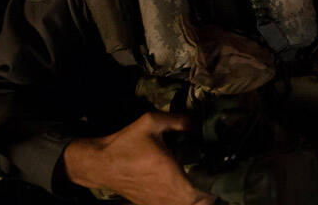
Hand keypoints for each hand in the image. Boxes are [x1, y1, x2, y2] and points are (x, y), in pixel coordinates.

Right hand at [62, 111, 214, 204]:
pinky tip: (184, 189)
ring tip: (202, 185)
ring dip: (195, 200)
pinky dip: (181, 202)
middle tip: (213, 179)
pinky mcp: (148, 204)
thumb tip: (195, 123)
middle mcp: (164, 191)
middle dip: (207, 195)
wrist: (99, 163)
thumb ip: (177, 120)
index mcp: (168, 172)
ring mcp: (156, 201)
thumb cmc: (125, 143)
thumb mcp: (150, 122)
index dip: (211, 189)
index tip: (218, 177)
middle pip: (195, 204)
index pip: (197, 194)